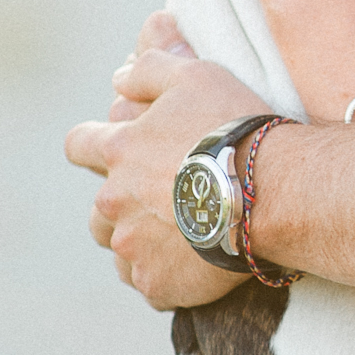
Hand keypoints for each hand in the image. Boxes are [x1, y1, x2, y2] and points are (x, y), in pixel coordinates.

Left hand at [64, 14, 263, 307]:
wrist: (275, 191)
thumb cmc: (237, 128)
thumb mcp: (196, 76)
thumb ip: (149, 69)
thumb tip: (119, 77)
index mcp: (117, 151)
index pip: (79, 145)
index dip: (95, 146)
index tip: (118, 151)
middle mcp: (112, 202)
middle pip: (98, 208)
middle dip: (123, 205)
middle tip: (167, 201)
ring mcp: (132, 247)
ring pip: (121, 249)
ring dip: (141, 242)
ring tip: (182, 237)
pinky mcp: (157, 283)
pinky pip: (151, 284)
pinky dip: (168, 276)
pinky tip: (197, 266)